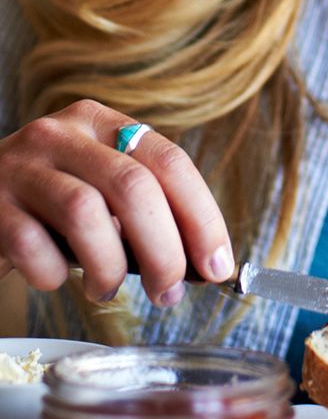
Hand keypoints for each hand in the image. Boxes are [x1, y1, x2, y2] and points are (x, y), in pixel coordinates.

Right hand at [0, 99, 233, 305]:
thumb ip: (153, 217)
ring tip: (108, 289)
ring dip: (109, 267)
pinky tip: (56, 279)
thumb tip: (208, 265)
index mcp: (105, 126)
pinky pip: (31, 245)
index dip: (203, 219)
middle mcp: (62, 135)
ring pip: (85, 212)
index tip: (217, 266)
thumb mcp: (107, 196)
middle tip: (168, 292)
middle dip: (164, 252)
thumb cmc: (56, 209)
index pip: (171, 163)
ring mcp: (19, 165)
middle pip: (134, 188)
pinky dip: (54, 275)